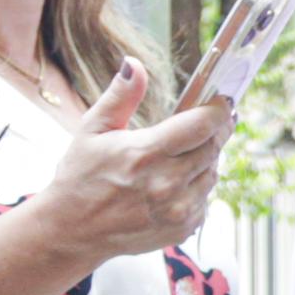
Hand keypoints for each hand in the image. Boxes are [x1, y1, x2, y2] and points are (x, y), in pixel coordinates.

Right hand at [24, 65, 233, 260]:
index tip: (221, 101)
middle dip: (215, 131)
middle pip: (213, 148)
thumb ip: (120, 96)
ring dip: (206, 159)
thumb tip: (135, 63)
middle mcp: (166, 184)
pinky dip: (197, 186)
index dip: (218, 110)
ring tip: (183, 154)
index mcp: (145, 154)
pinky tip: (175, 182)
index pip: (202, 125)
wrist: (73, 231)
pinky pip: (206, 199)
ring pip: (212, 173)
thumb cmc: (80, 177)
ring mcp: (177, 209)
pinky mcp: (183, 228)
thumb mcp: (92, 130)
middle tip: (209, 122)